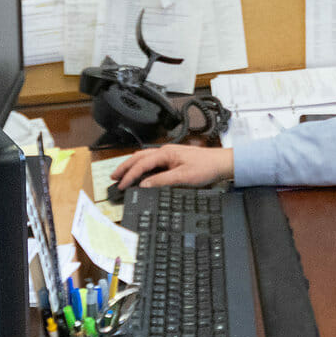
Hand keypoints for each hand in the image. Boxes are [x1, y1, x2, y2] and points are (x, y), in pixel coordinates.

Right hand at [108, 144, 234, 190]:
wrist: (221, 164)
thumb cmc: (206, 167)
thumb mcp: (183, 177)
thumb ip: (162, 180)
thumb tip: (144, 184)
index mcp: (166, 153)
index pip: (141, 164)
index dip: (129, 175)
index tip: (121, 185)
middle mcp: (165, 151)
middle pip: (139, 157)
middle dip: (125, 167)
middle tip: (113, 177)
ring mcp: (169, 154)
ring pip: (144, 158)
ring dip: (132, 166)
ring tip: (122, 174)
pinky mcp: (173, 159)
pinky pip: (152, 161)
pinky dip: (142, 167)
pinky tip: (141, 173)